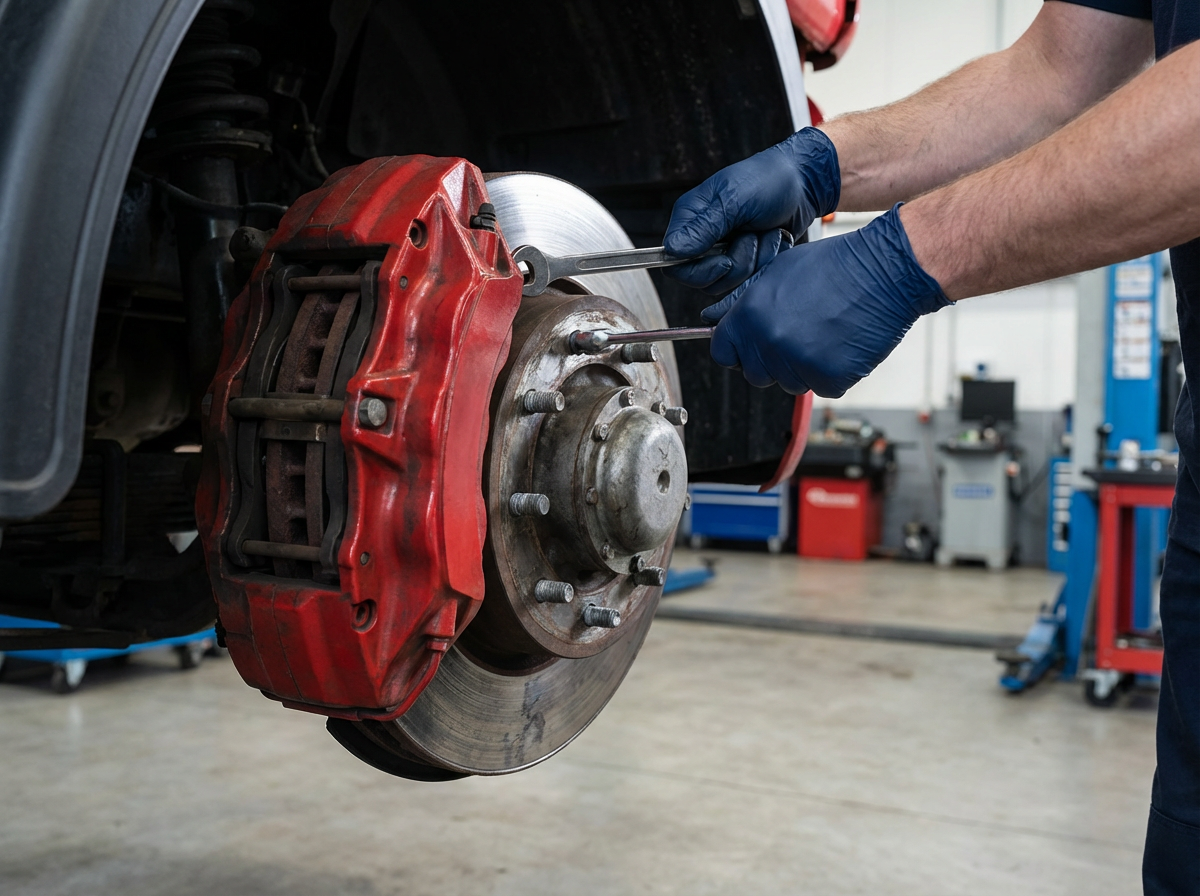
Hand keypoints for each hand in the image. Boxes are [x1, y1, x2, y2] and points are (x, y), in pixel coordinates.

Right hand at [663, 128, 840, 293]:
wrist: (804, 184)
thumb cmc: (769, 181)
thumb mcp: (735, 200)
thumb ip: (704, 228)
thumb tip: (673, 250)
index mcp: (690, 219)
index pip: (674, 263)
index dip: (698, 271)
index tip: (725, 261)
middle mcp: (702, 238)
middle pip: (702, 280)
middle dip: (735, 264)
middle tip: (752, 237)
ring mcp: (723, 252)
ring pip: (727, 282)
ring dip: (754, 260)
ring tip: (765, 233)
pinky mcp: (744, 261)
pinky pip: (747, 280)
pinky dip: (766, 262)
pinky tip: (773, 239)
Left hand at [703, 205, 951, 396]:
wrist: (883, 270)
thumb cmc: (834, 266)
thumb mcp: (776, 271)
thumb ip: (741, 301)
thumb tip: (712, 317)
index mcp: (751, 316)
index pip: (723, 353)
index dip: (738, 349)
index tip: (750, 346)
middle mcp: (770, 343)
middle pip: (756, 374)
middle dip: (772, 360)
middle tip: (799, 333)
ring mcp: (799, 364)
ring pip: (790, 383)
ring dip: (803, 367)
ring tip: (824, 332)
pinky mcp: (829, 379)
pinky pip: (821, 387)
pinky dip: (832, 373)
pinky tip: (842, 344)